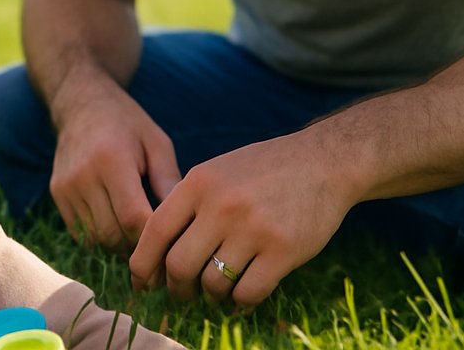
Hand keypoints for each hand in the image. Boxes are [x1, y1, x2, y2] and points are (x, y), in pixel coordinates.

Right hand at [48, 83, 182, 248]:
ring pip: (95, 238)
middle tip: (160, 246)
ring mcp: (66, 186)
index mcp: (112, 160)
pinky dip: (101, 238)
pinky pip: (80, 233)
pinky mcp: (57, 194)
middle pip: (113, 233)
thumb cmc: (127, 123)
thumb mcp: (156, 142)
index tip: (174, 241)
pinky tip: (118, 227)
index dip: (154, 237)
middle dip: (138, 246)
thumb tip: (184, 221)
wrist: (81, 103)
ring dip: (119, 246)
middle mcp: (83, 176)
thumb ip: (169, 180)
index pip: (133, 218)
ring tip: (140, 239)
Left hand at [129, 131, 353, 308]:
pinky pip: (248, 292)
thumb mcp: (216, 173)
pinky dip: (241, 301)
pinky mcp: (284, 250)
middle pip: (179, 266)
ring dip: (212, 295)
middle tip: (183, 293)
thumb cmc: (263, 170)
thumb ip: (186, 205)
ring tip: (218, 291)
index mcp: (198, 183)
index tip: (141, 282)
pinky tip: (243, 296)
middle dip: (177, 289)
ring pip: (213, 284)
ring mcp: (253, 229)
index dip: (143, 264)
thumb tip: (155, 253)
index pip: (155, 232)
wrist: (322, 161)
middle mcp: (221, 205)